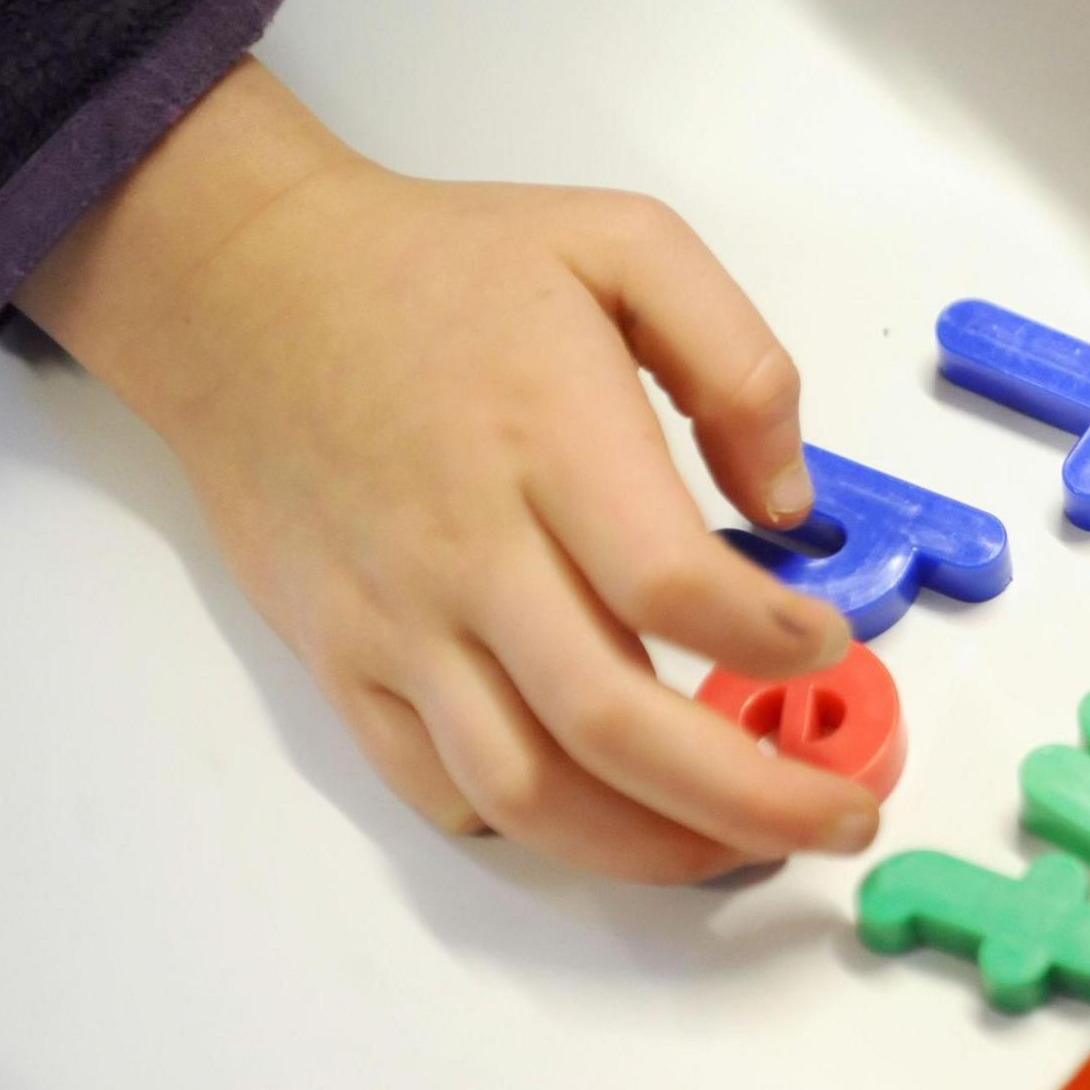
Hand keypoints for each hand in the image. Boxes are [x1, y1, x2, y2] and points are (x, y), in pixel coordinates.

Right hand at [18, 60, 873, 882]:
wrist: (248, 291)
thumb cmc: (443, 268)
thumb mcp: (624, 243)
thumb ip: (738, 362)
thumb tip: (790, 503)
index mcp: (550, 438)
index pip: (671, 584)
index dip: (770, 640)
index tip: (829, 643)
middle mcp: (470, 549)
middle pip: (613, 721)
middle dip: (749, 795)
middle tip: (841, 815)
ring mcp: (400, 620)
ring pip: (527, 788)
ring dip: (650, 844)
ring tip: (742, 846)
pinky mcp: (347, 660)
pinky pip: (439, 786)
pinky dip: (534, 828)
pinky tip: (611, 818)